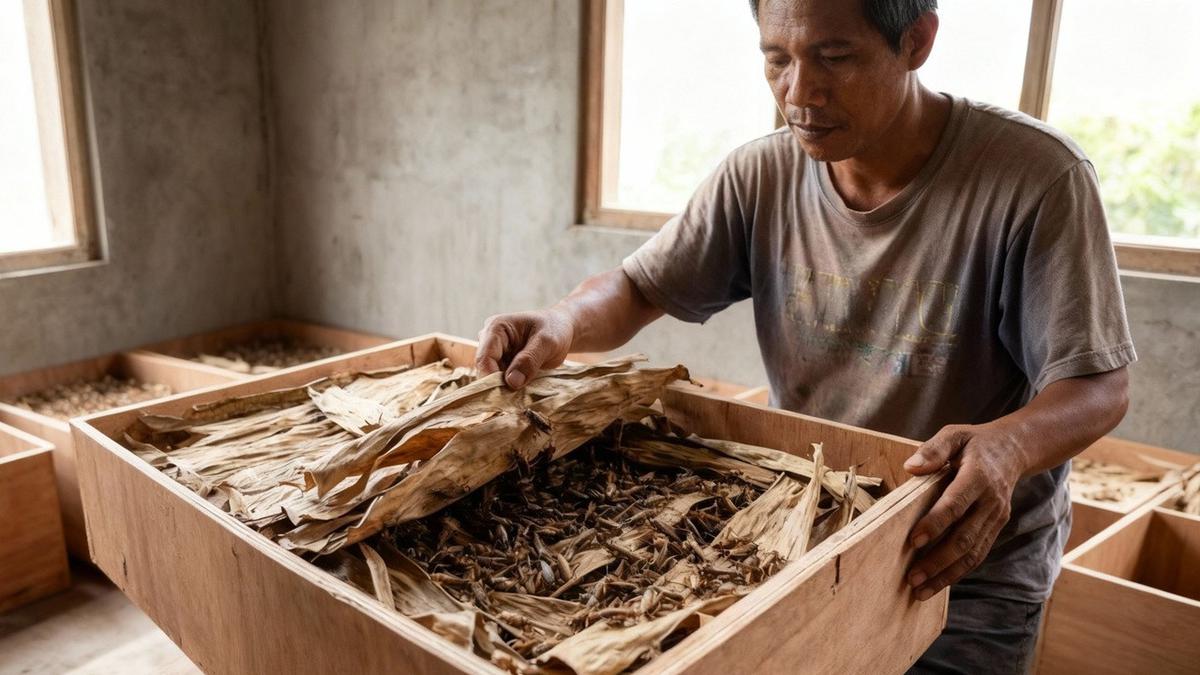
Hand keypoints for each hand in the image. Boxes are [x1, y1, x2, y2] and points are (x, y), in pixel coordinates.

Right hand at [475, 308, 574, 388]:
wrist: (561, 329)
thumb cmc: (555, 329)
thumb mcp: (548, 342)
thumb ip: (530, 360)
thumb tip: (512, 382)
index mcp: (496, 327)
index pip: (485, 358)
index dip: (491, 379)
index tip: (506, 397)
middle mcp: (489, 339)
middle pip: (485, 369)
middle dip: (499, 385)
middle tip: (517, 400)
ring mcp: (495, 352)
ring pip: (492, 377)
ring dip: (506, 388)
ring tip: (525, 393)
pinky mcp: (501, 363)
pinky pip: (501, 380)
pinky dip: (511, 388)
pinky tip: (524, 390)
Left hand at [903, 423, 1025, 599]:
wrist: (1014, 450)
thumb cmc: (975, 443)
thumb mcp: (955, 434)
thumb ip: (934, 450)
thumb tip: (911, 468)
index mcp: (978, 476)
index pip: (955, 505)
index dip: (935, 523)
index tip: (913, 540)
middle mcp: (991, 501)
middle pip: (964, 537)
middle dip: (937, 560)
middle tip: (912, 577)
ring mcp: (996, 517)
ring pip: (972, 552)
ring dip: (947, 574)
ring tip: (921, 590)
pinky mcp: (996, 527)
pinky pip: (978, 553)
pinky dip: (959, 571)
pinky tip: (938, 582)